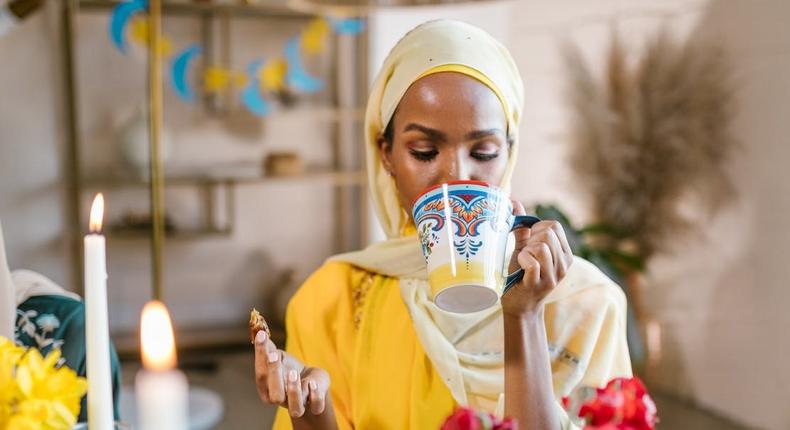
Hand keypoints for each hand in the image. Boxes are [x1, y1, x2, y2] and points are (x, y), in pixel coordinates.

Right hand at [254, 330, 329, 417]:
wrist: (310, 380)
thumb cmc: (289, 369)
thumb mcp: (279, 358)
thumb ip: (269, 349)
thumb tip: (259, 332)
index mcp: (268, 390)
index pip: (261, 376)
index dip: (260, 356)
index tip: (262, 336)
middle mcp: (282, 400)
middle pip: (275, 396)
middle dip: (274, 375)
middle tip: (274, 355)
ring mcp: (299, 405)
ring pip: (295, 409)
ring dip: (294, 391)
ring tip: (293, 373)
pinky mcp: (316, 405)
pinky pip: (316, 407)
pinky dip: (315, 396)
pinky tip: (312, 382)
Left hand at [502, 200, 573, 317]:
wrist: (518, 305)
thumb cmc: (520, 273)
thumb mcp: (523, 247)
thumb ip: (522, 226)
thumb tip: (514, 202)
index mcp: (564, 253)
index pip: (555, 226)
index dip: (537, 228)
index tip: (528, 240)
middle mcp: (563, 264)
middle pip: (548, 234)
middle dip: (531, 238)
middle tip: (524, 252)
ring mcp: (553, 276)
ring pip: (542, 246)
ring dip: (526, 249)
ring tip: (522, 260)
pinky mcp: (539, 285)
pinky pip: (533, 263)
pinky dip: (523, 259)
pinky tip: (520, 265)